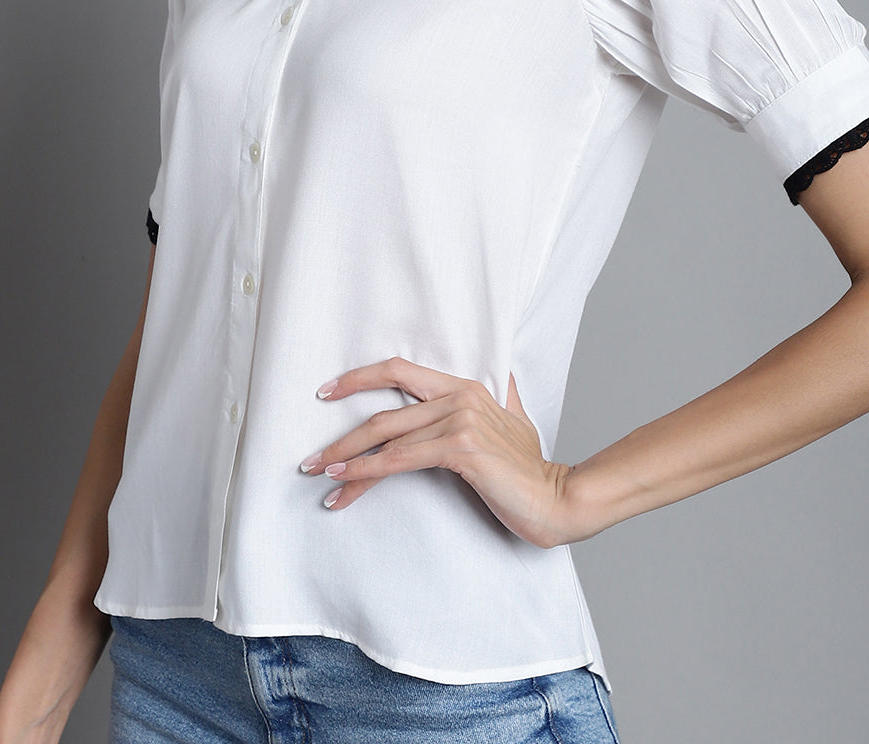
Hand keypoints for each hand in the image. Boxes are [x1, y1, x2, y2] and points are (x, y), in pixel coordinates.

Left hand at [298, 356, 574, 548]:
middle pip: (385, 408)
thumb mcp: (516, 420)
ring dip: (346, 459)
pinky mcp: (460, 449)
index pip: (401, 370)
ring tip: (319, 474)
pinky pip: (400, 459)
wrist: (558, 499)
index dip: (360, 378)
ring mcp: (460, 421)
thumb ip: (502, 397)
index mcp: (466, 386)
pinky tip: (345, 483)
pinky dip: (367, 471)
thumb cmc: (530, 468)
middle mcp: (460, 396)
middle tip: (310, 455)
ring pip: (387, 437)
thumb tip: (500, 376)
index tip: (326, 392)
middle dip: (341, 433)